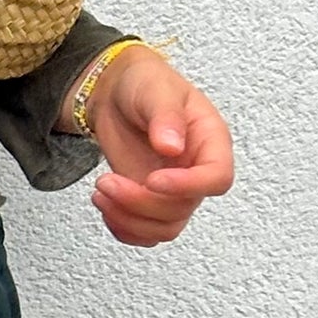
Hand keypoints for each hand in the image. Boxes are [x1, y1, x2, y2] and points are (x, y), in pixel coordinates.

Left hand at [69, 44, 234, 246]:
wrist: (117, 95)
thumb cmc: (143, 84)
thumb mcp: (154, 89)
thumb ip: (165, 116)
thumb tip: (172, 146)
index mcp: (210, 140)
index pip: (217, 178)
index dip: (188, 186)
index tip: (153, 179)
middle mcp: (196, 170)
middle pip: (182, 209)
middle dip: (139, 203)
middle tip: (106, 182)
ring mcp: (173, 191)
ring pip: (163, 229)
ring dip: (127, 219)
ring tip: (100, 190)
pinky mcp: (149, 202)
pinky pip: (145, 234)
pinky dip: (122, 228)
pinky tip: (104, 204)